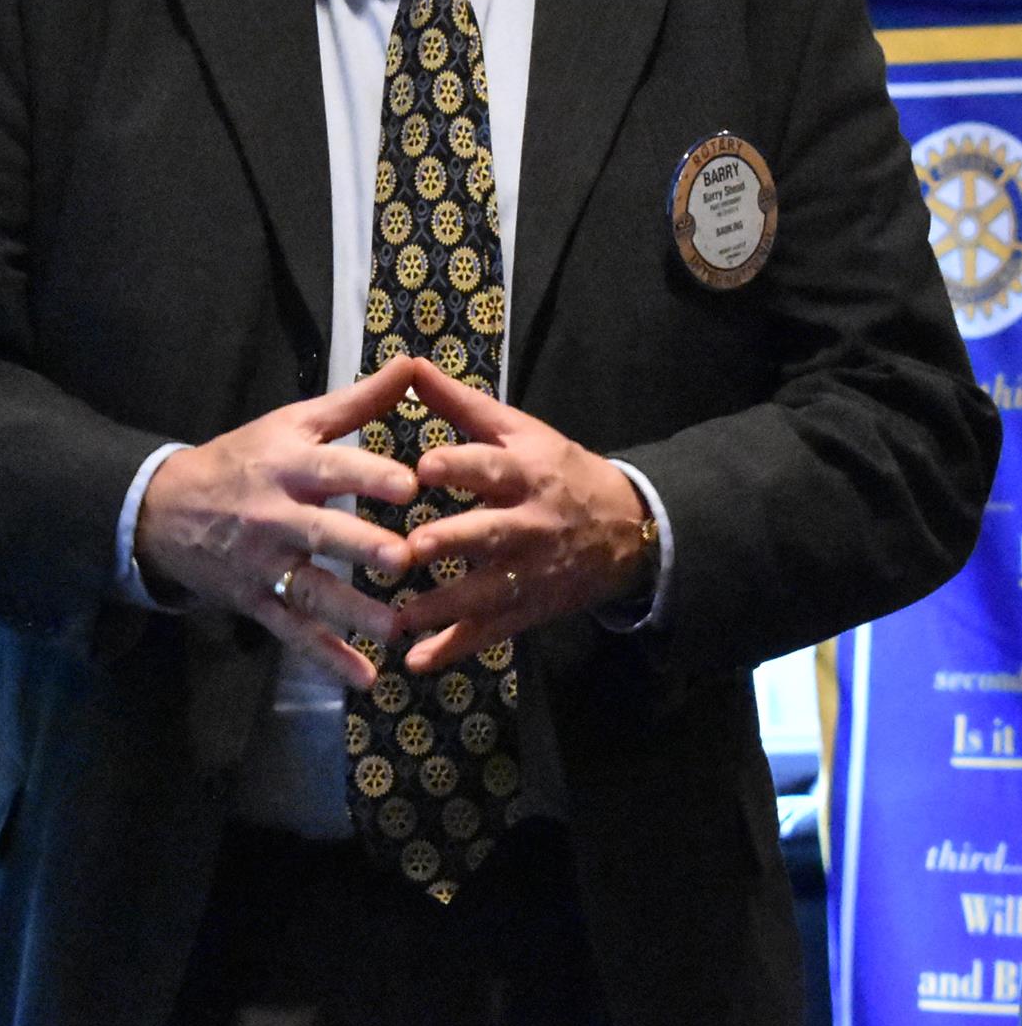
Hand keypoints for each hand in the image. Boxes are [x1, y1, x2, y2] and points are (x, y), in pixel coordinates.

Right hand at [135, 359, 417, 686]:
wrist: (165, 509)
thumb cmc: (245, 458)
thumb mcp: (293, 422)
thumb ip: (357, 401)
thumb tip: (413, 363)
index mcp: (288, 466)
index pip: (331, 469)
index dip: (368, 476)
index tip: (409, 484)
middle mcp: (275, 516)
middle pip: (321, 533)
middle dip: (361, 547)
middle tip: (404, 559)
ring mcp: (264, 564)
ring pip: (311, 590)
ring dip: (352, 612)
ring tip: (394, 626)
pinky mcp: (257, 601)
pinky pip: (293, 631)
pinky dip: (327, 657)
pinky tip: (365, 679)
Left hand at [396, 358, 653, 672]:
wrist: (627, 529)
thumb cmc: (557, 471)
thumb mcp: (519, 430)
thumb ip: (460, 404)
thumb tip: (409, 364)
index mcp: (525, 473)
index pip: (491, 467)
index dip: (460, 467)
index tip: (423, 467)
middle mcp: (529, 523)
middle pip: (490, 534)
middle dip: (453, 542)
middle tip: (412, 548)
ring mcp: (529, 572)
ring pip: (484, 593)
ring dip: (441, 607)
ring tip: (398, 618)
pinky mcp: (527, 609)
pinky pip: (488, 633)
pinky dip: (453, 650)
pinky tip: (417, 662)